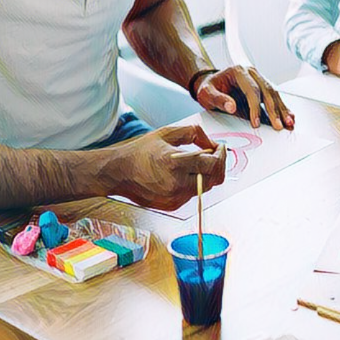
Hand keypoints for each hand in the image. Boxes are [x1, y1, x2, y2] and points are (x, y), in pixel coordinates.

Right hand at [112, 125, 226, 211]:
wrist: (118, 173)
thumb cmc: (140, 151)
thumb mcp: (166, 133)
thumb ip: (193, 133)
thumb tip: (212, 144)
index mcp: (175, 164)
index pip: (212, 164)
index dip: (221, 155)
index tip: (220, 147)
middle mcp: (177, 184)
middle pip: (214, 179)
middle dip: (218, 165)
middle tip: (214, 154)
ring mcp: (175, 198)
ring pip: (205, 187)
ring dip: (206, 174)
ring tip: (197, 162)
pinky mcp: (172, 206)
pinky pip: (193, 194)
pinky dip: (195, 183)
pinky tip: (185, 173)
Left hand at [195, 66, 294, 129]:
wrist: (211, 84)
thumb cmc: (209, 88)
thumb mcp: (206, 93)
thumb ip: (218, 99)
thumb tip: (231, 106)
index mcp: (239, 71)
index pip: (252, 89)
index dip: (255, 107)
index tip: (256, 123)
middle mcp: (252, 73)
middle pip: (267, 91)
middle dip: (274, 110)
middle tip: (279, 126)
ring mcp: (259, 79)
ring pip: (274, 94)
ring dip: (282, 110)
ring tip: (289, 123)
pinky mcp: (263, 88)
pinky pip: (275, 98)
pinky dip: (282, 108)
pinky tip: (290, 117)